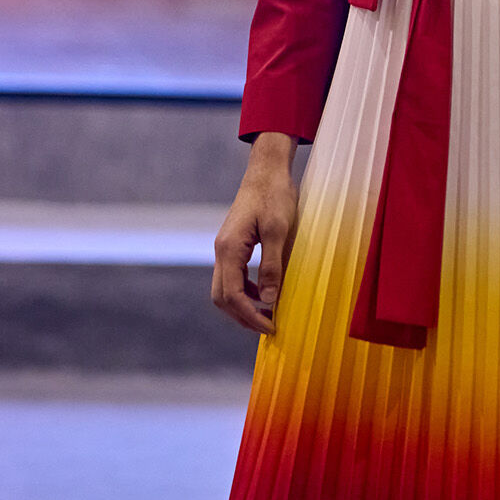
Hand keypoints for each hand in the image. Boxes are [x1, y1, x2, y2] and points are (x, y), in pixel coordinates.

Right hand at [212, 134, 298, 335]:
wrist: (266, 171)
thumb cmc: (274, 196)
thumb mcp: (278, 231)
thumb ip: (271, 266)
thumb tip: (269, 299)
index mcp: (229, 249)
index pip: (232, 295)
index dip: (250, 316)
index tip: (271, 327)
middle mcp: (221, 251)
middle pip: (221, 297)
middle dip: (242, 317)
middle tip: (268, 328)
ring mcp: (224, 248)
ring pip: (223, 288)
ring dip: (242, 306)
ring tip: (267, 315)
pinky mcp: (232, 245)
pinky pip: (231, 277)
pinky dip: (244, 291)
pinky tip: (263, 293)